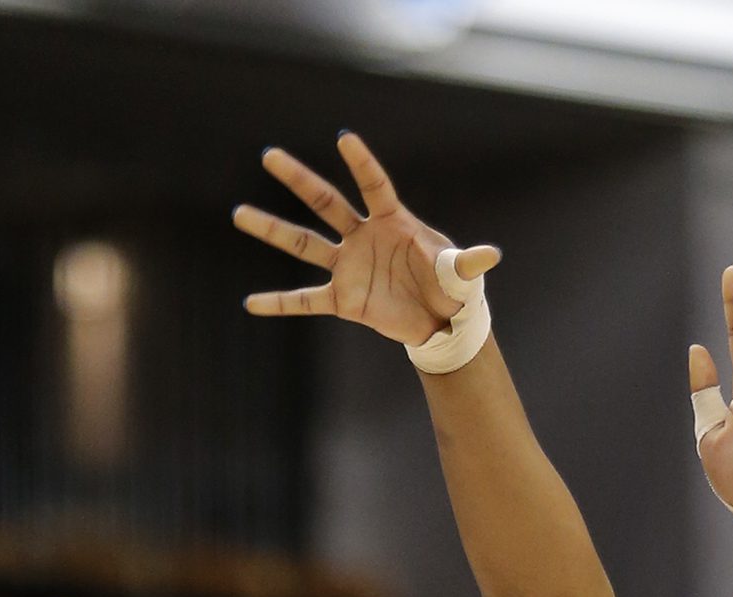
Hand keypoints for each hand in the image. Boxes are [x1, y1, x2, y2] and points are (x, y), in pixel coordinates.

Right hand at [233, 132, 500, 347]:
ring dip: (273, 229)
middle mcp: (363, 237)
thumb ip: (468, 263)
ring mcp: (349, 266)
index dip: (361, 164)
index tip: (344, 139)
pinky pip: (305, 300)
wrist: (440, 321)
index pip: (373, 185)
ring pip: (304, 244)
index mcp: (393, 221)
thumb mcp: (461, 274)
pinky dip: (279, 303)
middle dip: (299, 179)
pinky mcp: (343, 299)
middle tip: (270, 156)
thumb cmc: (451, 287)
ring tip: (240, 213)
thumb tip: (492, 255)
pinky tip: (252, 303)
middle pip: (325, 203)